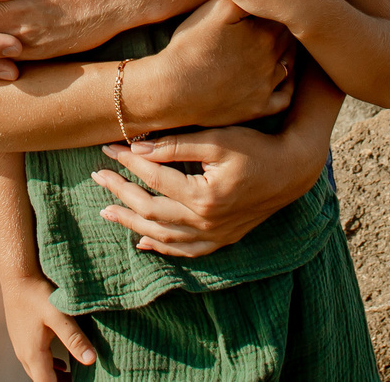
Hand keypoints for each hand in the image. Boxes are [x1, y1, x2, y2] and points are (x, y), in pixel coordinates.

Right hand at [0, 272, 94, 379]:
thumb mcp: (59, 315)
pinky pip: (34, 361)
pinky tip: (60, 364)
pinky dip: (48, 368)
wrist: (16, 277)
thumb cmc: (36, 294)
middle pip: (42, 380)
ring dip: (54, 377)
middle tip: (80, 380)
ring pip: (37, 371)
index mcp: (33, 354)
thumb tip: (91, 360)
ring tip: (73, 377)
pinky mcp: (21, 338)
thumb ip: (74, 338)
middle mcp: (24, 354)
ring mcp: (20, 346)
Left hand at [90, 115, 330, 257]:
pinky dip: (162, 247)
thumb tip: (137, 147)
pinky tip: (143, 242)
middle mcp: (206, 222)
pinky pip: (185, 251)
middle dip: (120, 192)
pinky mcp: (222, 239)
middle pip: (151, 210)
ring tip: (107, 211)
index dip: (127, 162)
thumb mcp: (217, 139)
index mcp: (203, 196)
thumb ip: (176, 145)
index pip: (153, 179)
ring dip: (132, 223)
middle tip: (97, 177)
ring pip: (163, 236)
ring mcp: (214, 235)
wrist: (292, 169)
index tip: (107, 148)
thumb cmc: (256, 147)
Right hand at [129, 0, 293, 130]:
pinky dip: (286, 86)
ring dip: (287, 55)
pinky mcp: (259, 108)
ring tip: (277, 47)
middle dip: (283, 31)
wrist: (174, 87)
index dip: (275, 10)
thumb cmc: (192, 45)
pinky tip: (281, 78)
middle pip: (287, 41)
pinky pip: (284, 98)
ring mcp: (267, 87)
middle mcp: (272, 61)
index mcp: (265, 35)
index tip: (269, 6)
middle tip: (274, 23)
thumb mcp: (216, 9)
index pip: (280, 17)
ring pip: (289, 67)